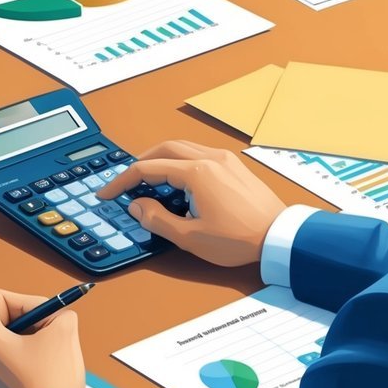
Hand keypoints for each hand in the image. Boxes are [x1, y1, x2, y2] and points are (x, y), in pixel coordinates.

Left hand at [0, 289, 85, 387]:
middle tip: (40, 334)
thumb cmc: (52, 380)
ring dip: (13, 342)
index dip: (28, 303)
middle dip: (16, 322)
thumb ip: (58, 313)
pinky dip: (8, 362)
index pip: (0, 299)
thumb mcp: (63, 332)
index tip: (47, 320)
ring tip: (37, 355)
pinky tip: (25, 370)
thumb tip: (55, 315)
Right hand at [96, 140, 285, 266]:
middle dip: (139, 163)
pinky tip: (177, 180)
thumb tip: (137, 206)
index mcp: (197, 173)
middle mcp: (210, 158)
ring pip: (182, 147)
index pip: (147, 169)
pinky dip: (179, 161)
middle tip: (125, 182)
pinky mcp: (234, 166)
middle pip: (164, 149)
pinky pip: (198, 153)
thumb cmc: (239, 239)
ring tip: (148, 179)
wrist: (280, 237)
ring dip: (160, 159)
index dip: (122, 181)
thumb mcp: (190, 237)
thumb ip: (157, 219)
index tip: (107, 193)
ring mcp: (224, 160)